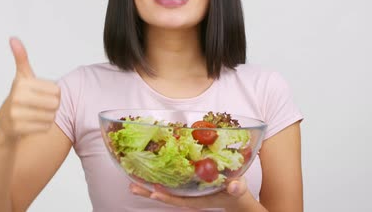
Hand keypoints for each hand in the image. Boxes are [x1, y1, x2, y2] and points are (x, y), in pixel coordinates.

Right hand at [0, 37, 60, 140]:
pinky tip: (33, 123)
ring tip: (37, 114)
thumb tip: (13, 38)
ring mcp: (16, 114)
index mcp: (22, 83)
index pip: (57, 90)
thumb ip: (21, 58)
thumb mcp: (22, 76)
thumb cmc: (19, 96)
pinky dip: (43, 127)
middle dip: (53, 106)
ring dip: (48, 117)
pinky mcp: (18, 129)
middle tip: (42, 106)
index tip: (43, 94)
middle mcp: (17, 98)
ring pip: (51, 117)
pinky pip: (45, 128)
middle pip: (55, 104)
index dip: (54, 94)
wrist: (5, 123)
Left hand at [129, 177, 252, 211]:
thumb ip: (237, 188)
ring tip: (132, 182)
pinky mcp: (186, 184)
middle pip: (167, 196)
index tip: (155, 192)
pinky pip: (170, 182)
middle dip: (150, 192)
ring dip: (149, 186)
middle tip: (133, 187)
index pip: (181, 200)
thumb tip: (234, 187)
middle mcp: (190, 196)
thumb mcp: (239, 190)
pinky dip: (158, 177)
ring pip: (165, 190)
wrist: (235, 195)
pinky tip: (146, 171)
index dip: (168, 196)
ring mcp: (186, 191)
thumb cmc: (236, 192)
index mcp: (200, 199)